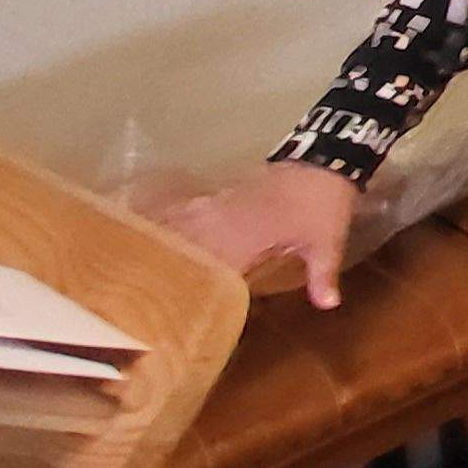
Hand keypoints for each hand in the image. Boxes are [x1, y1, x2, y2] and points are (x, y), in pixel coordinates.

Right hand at [163, 161, 360, 308]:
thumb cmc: (323, 206)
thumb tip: (329, 306)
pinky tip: (152, 230)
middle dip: (167, 269)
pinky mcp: (223, 194)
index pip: (209, 269)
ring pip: (179, 226)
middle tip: (145, 292)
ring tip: (138, 267)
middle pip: (185, 247)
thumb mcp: (327, 243)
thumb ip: (322, 276)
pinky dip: (169, 220)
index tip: (172, 307)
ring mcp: (220, 204)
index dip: (192, 288)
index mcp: (246, 237)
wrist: (323, 161)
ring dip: (162, 245)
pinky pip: (187, 209)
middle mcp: (224, 220)